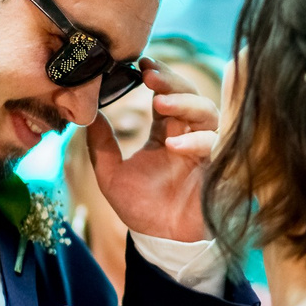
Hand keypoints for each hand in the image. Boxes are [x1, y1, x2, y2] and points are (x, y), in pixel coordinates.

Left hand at [87, 58, 217, 241]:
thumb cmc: (142, 208)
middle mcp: (189, 136)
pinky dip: (196, 142)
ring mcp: (206, 151)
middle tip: (149, 74)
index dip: (158, 77)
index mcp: (167, 132)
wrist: (161, 242)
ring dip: (185, 104)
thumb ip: (101, 146)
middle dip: (171, 81)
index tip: (140, 64)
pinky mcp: (218, 170)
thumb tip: (86, 115)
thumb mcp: (111, 175)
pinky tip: (173, 144)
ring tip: (159, 103)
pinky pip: (216, 146)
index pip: (167, 95)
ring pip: (208, 114)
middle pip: (189, 95)